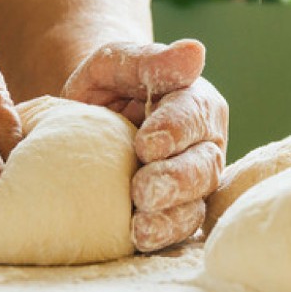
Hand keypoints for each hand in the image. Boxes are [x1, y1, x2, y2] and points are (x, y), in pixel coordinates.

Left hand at [62, 40, 228, 251]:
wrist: (86, 117)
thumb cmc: (108, 84)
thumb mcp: (117, 62)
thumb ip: (151, 60)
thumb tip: (195, 51)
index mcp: (195, 103)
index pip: (195, 114)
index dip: (176, 130)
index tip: (146, 143)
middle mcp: (203, 144)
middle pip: (204, 164)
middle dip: (176, 179)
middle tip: (143, 190)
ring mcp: (192, 182)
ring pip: (196, 202)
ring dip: (171, 215)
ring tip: (140, 226)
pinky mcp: (175, 210)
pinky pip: (178, 228)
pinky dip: (162, 236)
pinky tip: (139, 239)